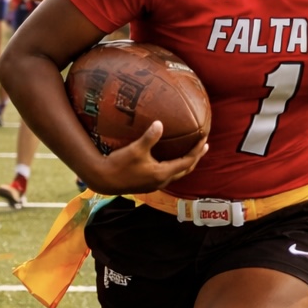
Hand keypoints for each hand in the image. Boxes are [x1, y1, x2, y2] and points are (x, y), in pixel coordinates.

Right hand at [82, 121, 207, 194]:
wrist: (103, 179)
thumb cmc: (119, 164)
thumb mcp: (136, 149)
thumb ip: (150, 136)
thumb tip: (160, 123)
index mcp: (162, 173)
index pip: (187, 161)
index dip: (197, 150)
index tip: (204, 138)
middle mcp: (162, 181)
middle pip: (186, 170)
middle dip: (196, 157)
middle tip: (204, 145)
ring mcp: (155, 184)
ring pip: (177, 174)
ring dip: (186, 163)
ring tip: (191, 152)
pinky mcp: (148, 184)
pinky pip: (168, 174)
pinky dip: (175, 166)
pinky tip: (170, 159)